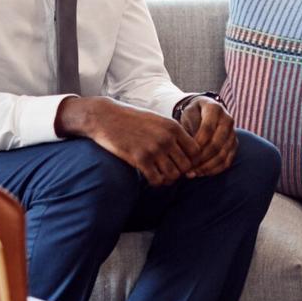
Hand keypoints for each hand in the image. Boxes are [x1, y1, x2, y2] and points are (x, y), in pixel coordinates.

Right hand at [56, 97, 197, 186]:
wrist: (106, 117)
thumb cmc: (132, 119)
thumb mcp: (157, 120)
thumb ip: (172, 134)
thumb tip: (188, 152)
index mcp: (173, 127)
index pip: (196, 151)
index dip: (191, 160)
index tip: (181, 163)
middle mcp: (166, 138)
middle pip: (186, 166)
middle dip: (180, 172)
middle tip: (170, 172)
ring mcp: (154, 149)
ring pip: (173, 175)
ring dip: (168, 179)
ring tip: (160, 176)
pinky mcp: (139, 159)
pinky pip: (157, 180)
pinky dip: (156, 182)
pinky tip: (150, 177)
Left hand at [178, 96, 238, 178]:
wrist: (205, 111)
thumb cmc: (193, 114)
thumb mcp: (187, 114)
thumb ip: (188, 128)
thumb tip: (188, 148)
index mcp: (215, 109)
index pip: (208, 128)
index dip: (197, 143)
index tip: (185, 153)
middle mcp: (227, 120)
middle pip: (216, 144)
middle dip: (201, 158)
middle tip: (187, 168)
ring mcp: (233, 134)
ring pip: (222, 155)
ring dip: (206, 167)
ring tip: (192, 173)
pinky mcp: (234, 145)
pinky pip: (227, 161)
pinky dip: (214, 170)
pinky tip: (201, 173)